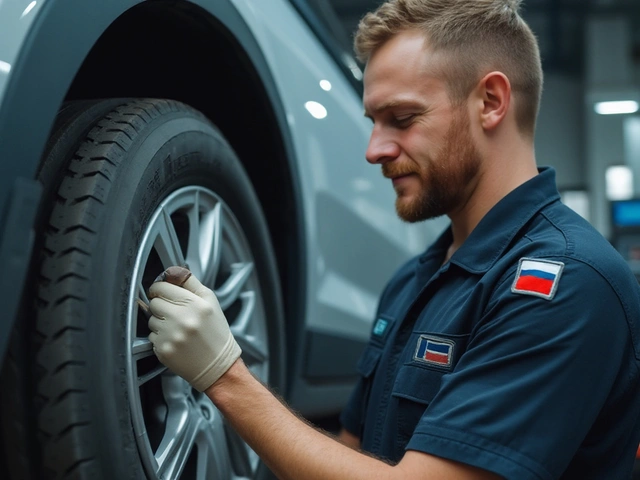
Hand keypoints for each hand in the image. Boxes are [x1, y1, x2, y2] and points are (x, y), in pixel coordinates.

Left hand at [147, 268, 241, 390]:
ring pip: (151, 320)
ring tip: (177, 329)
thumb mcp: (211, 302)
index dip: (160, 288)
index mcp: (195, 304)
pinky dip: (160, 337)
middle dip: (161, 305)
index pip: (162, 287)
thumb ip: (191, 283)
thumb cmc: (216, 334)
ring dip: (161, 322)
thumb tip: (173, 272)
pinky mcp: (163, 350)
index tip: (162, 292)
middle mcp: (182, 319)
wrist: (218, 365)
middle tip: (174, 313)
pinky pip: (151, 336)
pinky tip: (175, 340)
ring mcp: (171, 336)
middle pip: (154, 302)